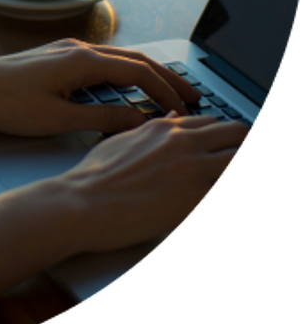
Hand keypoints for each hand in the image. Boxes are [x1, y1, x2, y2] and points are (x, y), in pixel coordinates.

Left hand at [0, 38, 203, 135]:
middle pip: (135, 59)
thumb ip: (102, 120)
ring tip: (168, 93)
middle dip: (167, 77)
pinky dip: (124, 73)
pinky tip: (128, 88)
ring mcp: (66, 50)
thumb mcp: (58, 119)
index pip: (139, 72)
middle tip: (194, 96)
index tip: (186, 112)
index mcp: (83, 60)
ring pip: (119, 58)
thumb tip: (140, 121)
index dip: (166, 92)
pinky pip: (102, 61)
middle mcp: (78, 49)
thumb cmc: (6, 104)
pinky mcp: (56, 57)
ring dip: (147, 74)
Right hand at [56, 112, 249, 253]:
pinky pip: (223, 187)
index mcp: (165, 128)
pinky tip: (206, 198)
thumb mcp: (122, 141)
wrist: (83, 203)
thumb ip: (152, 130)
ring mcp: (194, 170)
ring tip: (217, 180)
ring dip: (234, 167)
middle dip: (241, 148)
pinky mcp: (197, 199)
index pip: (215, 122)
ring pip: (240, 158)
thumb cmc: (94, 177)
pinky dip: (218, 188)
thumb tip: (172, 120)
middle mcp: (184, 143)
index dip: (225, 138)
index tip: (226, 151)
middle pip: (239, 134)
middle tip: (229, 165)